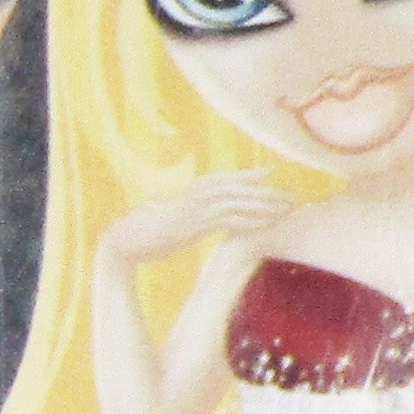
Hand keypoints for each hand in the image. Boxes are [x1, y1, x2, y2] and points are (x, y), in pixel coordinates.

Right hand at [110, 172, 296, 266]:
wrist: (123, 241)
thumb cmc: (144, 233)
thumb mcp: (173, 221)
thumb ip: (192, 216)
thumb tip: (201, 218)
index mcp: (190, 191)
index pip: (225, 178)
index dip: (249, 174)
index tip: (270, 172)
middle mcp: (194, 195)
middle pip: (237, 187)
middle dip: (265, 191)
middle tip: (291, 196)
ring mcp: (193, 208)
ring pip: (237, 200)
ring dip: (264, 204)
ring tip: (286, 209)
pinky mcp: (192, 224)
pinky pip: (228, 218)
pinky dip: (250, 218)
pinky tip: (266, 222)